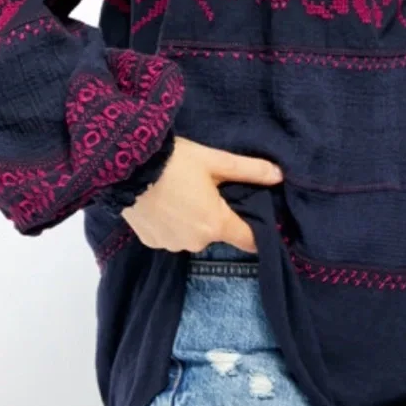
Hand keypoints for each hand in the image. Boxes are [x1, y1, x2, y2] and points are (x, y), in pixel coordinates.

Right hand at [120, 136, 282, 253]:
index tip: (259, 219)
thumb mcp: (216, 161)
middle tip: (207, 190)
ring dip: (192, 220)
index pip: (249, 240)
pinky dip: (172, 223)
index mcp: (216, 224)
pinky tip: (164, 202)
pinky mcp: (150, 242)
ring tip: (182, 193)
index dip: (257, 231)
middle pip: (218, 233)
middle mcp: (195, 242)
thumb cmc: (175, 161)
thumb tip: (279, 175)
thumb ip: (250, 170)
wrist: (126, 165)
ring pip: (193, 235)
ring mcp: (171, 244)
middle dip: (217, 216)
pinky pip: (171, 235)